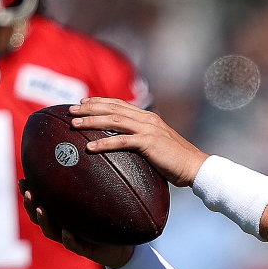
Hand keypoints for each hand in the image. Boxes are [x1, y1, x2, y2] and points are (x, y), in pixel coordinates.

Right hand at [19, 182, 134, 268]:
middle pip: (38, 216)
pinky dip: (68, 239)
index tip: (23, 180)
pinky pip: (73, 245)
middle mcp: (61, 225)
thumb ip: (91, 182)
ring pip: (51, 231)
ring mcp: (70, 238)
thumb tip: (92, 151)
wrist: (120, 245)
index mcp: (60, 214)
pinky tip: (66, 232)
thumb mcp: (99, 198)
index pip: (39, 202)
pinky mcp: (83, 249)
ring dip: (44, 220)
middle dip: (30, 204)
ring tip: (40, 209)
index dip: (28, 193)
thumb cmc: (107, 219)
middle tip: (28, 192)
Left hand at [70, 98, 207, 185]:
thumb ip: (143, 140)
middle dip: (89, 108)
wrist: (196, 167)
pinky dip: (104, 142)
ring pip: (114, 120)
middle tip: (71, 111)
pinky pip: (122, 141)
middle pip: (113, 108)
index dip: (100, 101)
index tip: (83, 103)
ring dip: (92, 121)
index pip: (120, 104)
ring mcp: (148, 129)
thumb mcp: (158, 145)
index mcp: (149, 117)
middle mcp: (147, 119)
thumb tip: (128, 146)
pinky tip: (91, 147)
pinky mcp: (149, 143)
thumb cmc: (177, 161)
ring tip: (75, 125)